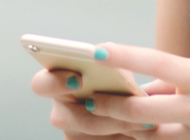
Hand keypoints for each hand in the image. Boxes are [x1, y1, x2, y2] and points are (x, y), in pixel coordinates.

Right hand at [31, 65, 169, 138]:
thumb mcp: (117, 67)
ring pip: (90, 136)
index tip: (78, 79)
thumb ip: (109, 60)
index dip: (54, 82)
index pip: (40, 84)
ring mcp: (72, 135)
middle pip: (70, 119)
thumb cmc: (121, 82)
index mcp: (57, 85)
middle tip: (130, 107)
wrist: (136, 108)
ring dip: (121, 129)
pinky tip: (143, 131)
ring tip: (148, 121)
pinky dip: (124, 138)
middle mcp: (60, 113)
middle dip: (104, 113)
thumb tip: (109, 58)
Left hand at [81, 42, 189, 139]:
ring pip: (152, 139)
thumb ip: (187, 81)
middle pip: (143, 111)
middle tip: (81, 99)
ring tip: (91, 122)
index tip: (98, 48)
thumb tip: (148, 89)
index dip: (126, 55)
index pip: (160, 63)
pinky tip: (133, 139)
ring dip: (121, 131)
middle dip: (108, 106)